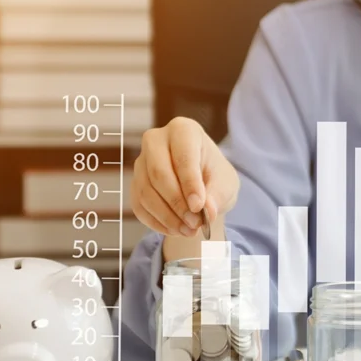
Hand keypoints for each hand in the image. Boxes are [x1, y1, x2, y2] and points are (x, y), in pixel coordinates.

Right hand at [131, 117, 239, 237]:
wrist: (202, 184)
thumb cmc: (215, 176)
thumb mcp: (226, 184)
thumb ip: (217, 196)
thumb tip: (207, 211)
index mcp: (183, 130)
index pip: (182, 156)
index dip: (190, 184)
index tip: (199, 207)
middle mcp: (156, 140)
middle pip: (158, 174)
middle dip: (177, 203)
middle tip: (195, 223)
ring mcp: (141, 161)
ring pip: (146, 192)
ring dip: (167, 217)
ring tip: (189, 230)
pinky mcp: (134, 183)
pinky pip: (139, 205)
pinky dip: (157, 222)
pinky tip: (176, 230)